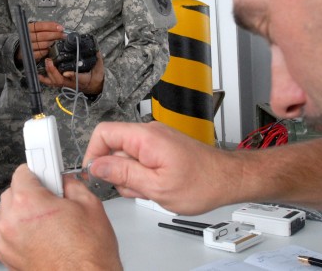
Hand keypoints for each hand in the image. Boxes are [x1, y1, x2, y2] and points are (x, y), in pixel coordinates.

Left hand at [0, 165, 121, 270]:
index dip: (38, 168)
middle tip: (50, 196)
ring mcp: (6, 243)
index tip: (43, 169)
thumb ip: (71, 184)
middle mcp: (11, 222)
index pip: (22, 171)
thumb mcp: (89, 205)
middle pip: (10, 192)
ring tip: (35, 214)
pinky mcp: (7, 259)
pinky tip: (27, 231)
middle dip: (30, 190)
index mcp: (28, 203)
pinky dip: (7, 231)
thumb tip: (65, 181)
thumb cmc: (89, 253)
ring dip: (13, 210)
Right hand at [15, 21, 63, 62]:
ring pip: (43, 44)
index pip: (41, 26)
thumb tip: (59, 27)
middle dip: (55, 35)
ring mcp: (28, 46)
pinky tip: (49, 49)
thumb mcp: (34, 29)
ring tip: (56, 41)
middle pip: (43, 35)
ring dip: (52, 43)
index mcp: (28, 28)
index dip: (51, 26)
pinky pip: (41, 53)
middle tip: (63, 35)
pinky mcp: (29, 54)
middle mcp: (27, 36)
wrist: (18, 48)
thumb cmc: (30, 37)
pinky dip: (46, 51)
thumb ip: (45, 28)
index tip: (61, 28)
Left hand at [41, 51, 104, 94]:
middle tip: (49, 60)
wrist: (94, 86)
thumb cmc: (96, 77)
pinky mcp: (63, 83)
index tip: (66, 72)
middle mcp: (72, 83)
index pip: (77, 78)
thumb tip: (96, 50)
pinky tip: (38, 73)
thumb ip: (97, 60)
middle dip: (53, 71)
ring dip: (48, 73)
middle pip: (60, 80)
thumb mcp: (99, 69)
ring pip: (55, 81)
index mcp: (83, 80)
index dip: (71, 75)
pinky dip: (44, 78)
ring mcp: (66, 84)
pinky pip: (52, 82)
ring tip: (43, 63)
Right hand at [84, 121, 229, 214]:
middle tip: (135, 188)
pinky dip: (143, 174)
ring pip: (126, 156)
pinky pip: (140, 158)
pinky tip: (157, 185)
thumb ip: (123, 174)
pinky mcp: (162, 147)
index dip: (94, 154)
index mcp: (146, 138)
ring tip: (152, 188)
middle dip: (117, 171)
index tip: (95, 174)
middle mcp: (150, 133)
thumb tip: (96, 166)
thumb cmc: (202, 183)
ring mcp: (156, 139)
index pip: (103, 133)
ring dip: (132, 176)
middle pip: (113, 147)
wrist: (227, 179)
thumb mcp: (156, 187)